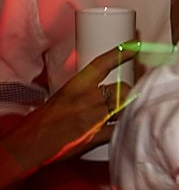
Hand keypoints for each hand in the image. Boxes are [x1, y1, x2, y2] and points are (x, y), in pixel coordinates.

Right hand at [0, 43, 138, 184]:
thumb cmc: (42, 122)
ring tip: (131, 110)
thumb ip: (84, 91)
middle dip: (131, 91)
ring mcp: (92, 118)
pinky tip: (126, 127)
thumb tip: (104, 88)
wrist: (29, 145)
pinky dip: (125, 128)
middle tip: (138, 91)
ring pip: (126, 106)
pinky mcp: (96, 137)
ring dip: (130, 108)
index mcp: (75, 86)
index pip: (102, 64)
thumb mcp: (61, 97)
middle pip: (123, 88)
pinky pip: (120, 128)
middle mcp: (85, 99)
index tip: (136, 44)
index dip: (122, 52)